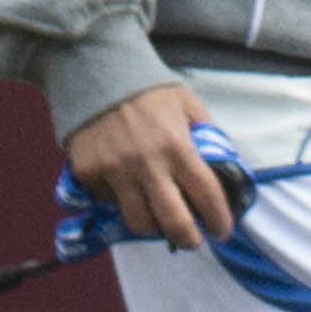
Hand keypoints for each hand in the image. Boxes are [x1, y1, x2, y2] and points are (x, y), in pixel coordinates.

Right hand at [60, 82, 236, 244]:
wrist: (95, 70)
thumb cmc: (150, 89)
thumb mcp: (189, 106)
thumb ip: (207, 137)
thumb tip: (224, 169)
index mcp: (178, 146)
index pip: (207, 196)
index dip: (220, 220)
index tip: (224, 230)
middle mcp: (146, 163)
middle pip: (173, 222)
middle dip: (189, 239)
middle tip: (194, 241)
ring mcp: (113, 170)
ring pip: (137, 222)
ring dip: (154, 227)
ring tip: (161, 221)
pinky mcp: (86, 172)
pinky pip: (108, 202)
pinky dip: (121, 203)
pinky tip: (128, 191)